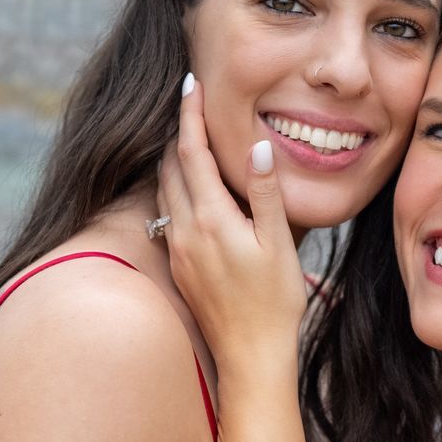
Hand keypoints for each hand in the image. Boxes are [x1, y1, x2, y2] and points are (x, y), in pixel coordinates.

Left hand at [156, 74, 307, 375]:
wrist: (250, 356)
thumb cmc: (273, 303)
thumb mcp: (277, 243)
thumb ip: (264, 193)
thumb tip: (258, 146)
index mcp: (210, 219)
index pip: (191, 153)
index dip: (189, 115)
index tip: (190, 84)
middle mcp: (184, 230)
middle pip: (169, 166)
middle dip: (178, 132)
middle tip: (191, 104)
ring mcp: (177, 249)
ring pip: (164, 190)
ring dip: (173, 161)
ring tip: (191, 139)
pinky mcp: (177, 266)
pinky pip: (167, 213)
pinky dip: (175, 189)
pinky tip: (193, 189)